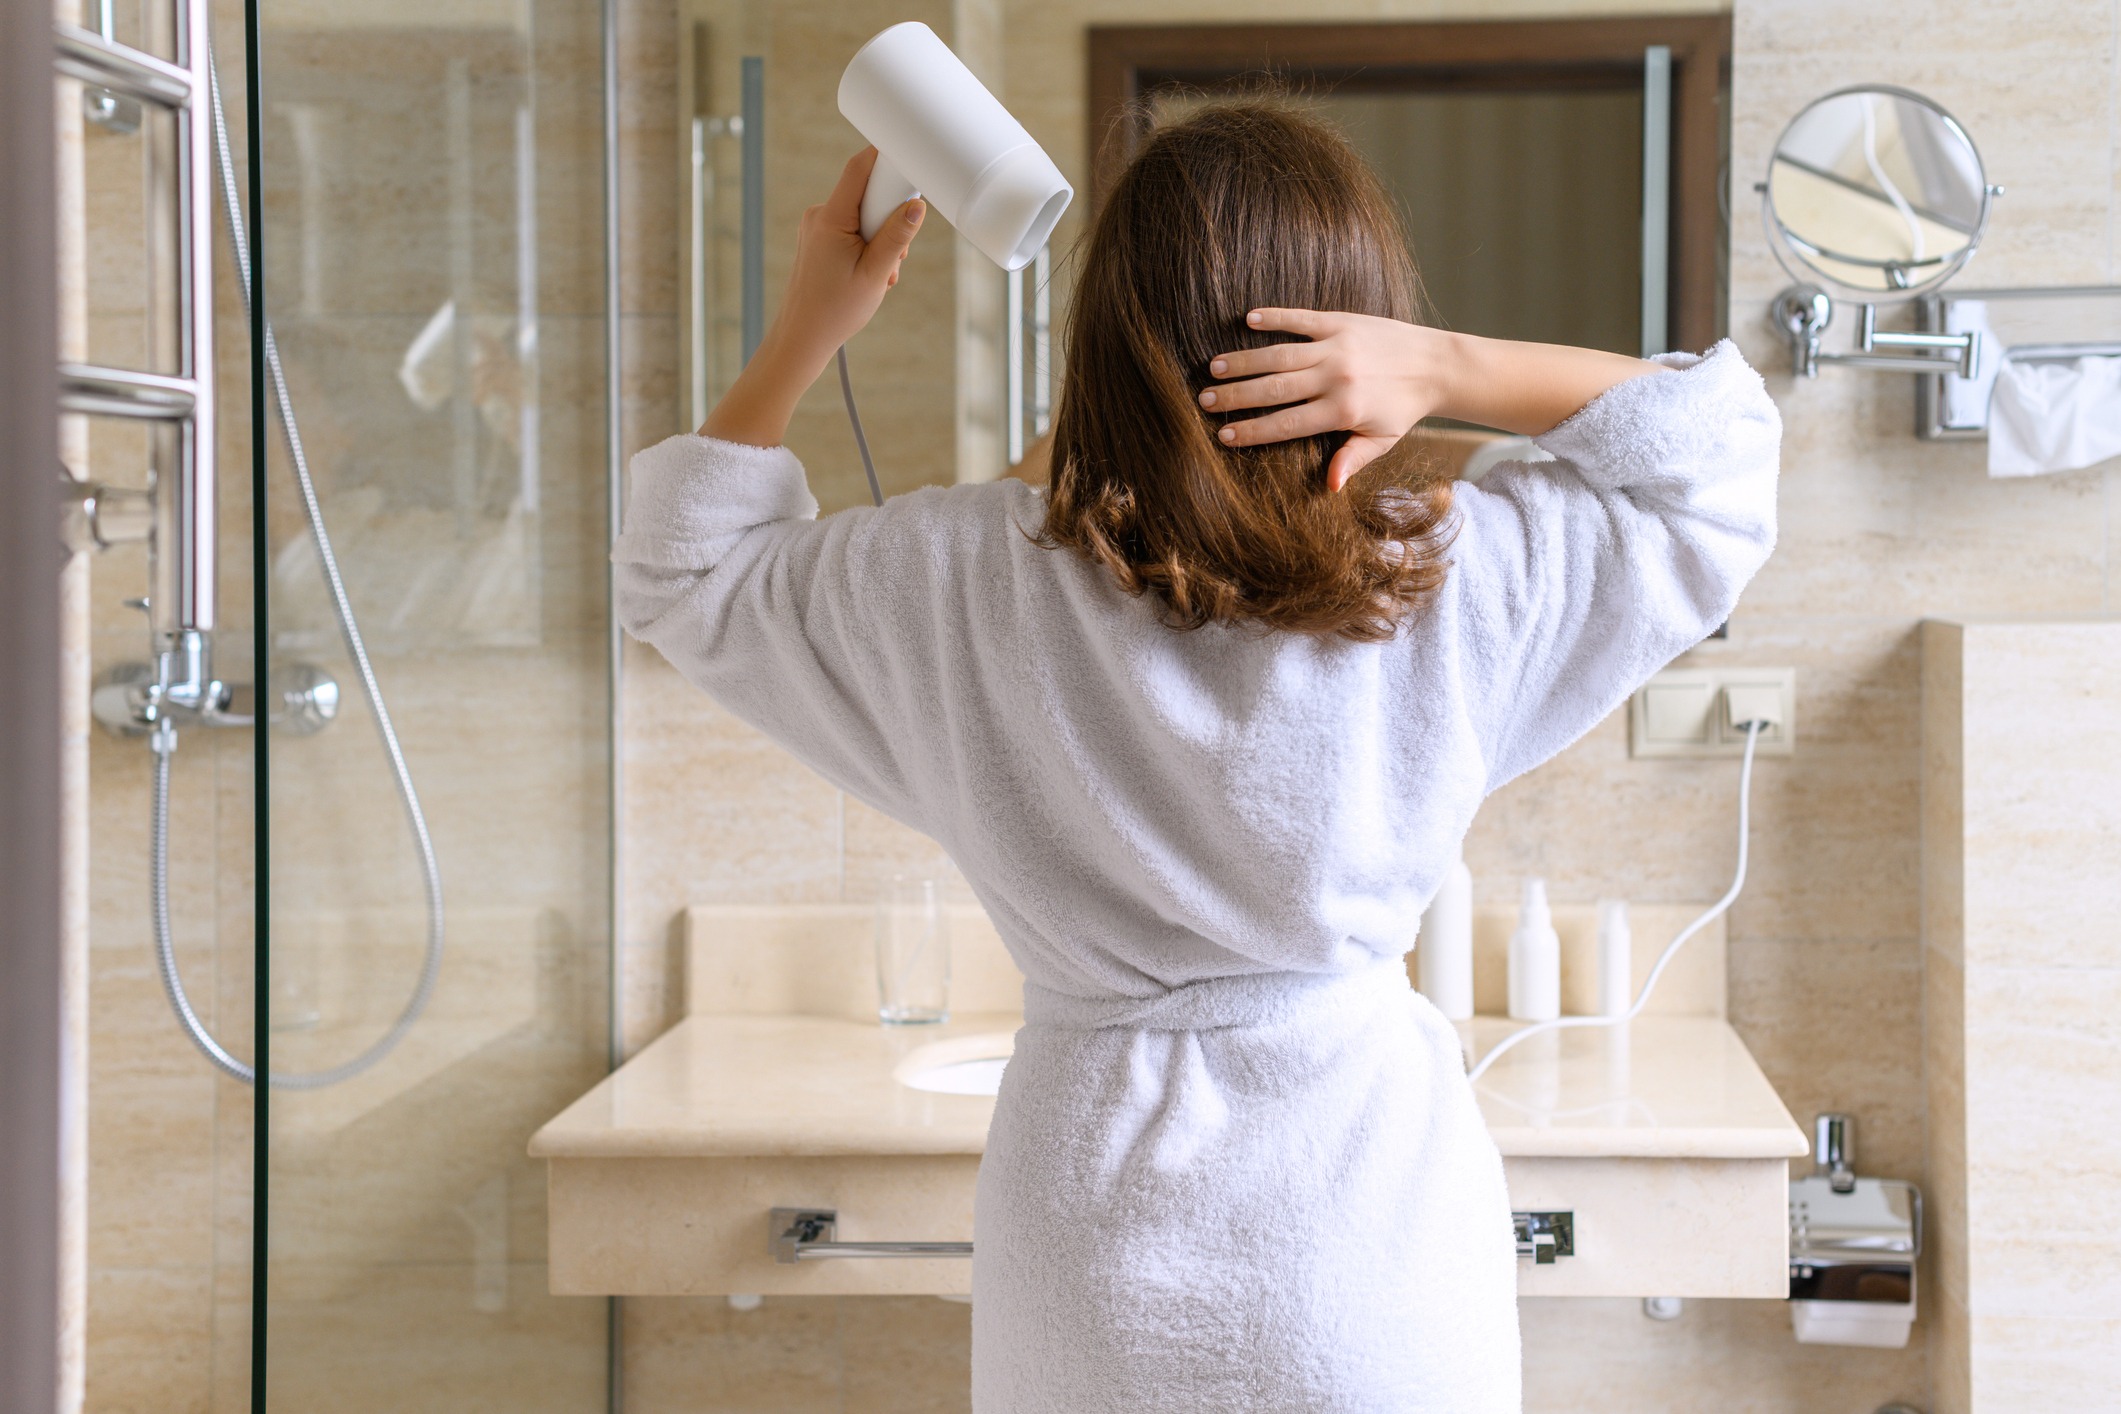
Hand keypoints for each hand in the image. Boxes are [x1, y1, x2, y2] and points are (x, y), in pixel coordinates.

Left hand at [702, 147, 924, 446]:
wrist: (802, 337)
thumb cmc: (835, 311)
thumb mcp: (875, 274)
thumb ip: (897, 237)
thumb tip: (917, 205)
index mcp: (830, 219)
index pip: (860, 168)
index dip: (887, 159)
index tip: (912, 166)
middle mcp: (819, 215)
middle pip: (866, 193)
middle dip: (889, 217)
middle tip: (896, 254)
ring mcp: (817, 226)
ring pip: (862, 214)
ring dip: (881, 238)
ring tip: (880, 274)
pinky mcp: (819, 238)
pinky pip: (852, 228)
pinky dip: (867, 245)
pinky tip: (868, 274)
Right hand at [1199, 310, 1452, 491]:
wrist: (1435, 364)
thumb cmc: (1403, 408)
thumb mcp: (1380, 440)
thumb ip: (1352, 459)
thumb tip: (1329, 486)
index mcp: (1342, 411)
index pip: (1286, 424)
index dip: (1252, 431)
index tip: (1223, 435)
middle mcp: (1336, 378)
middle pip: (1275, 389)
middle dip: (1236, 396)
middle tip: (1204, 400)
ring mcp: (1337, 346)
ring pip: (1280, 354)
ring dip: (1245, 360)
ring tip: (1215, 366)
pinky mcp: (1341, 321)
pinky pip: (1302, 318)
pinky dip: (1275, 317)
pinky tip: (1248, 320)